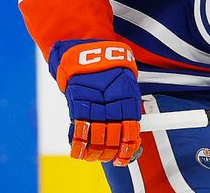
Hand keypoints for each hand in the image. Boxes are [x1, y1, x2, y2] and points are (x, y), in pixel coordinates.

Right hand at [50, 40, 141, 165]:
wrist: (90, 52)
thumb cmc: (111, 69)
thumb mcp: (126, 84)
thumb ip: (126, 106)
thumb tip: (130, 127)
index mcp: (129, 101)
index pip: (131, 131)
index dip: (128, 148)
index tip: (125, 157)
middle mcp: (112, 106)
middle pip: (114, 138)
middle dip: (111, 152)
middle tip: (109, 157)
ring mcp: (95, 107)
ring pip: (98, 138)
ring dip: (97, 151)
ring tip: (95, 156)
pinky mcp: (79, 105)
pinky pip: (79, 130)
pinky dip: (79, 145)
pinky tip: (79, 153)